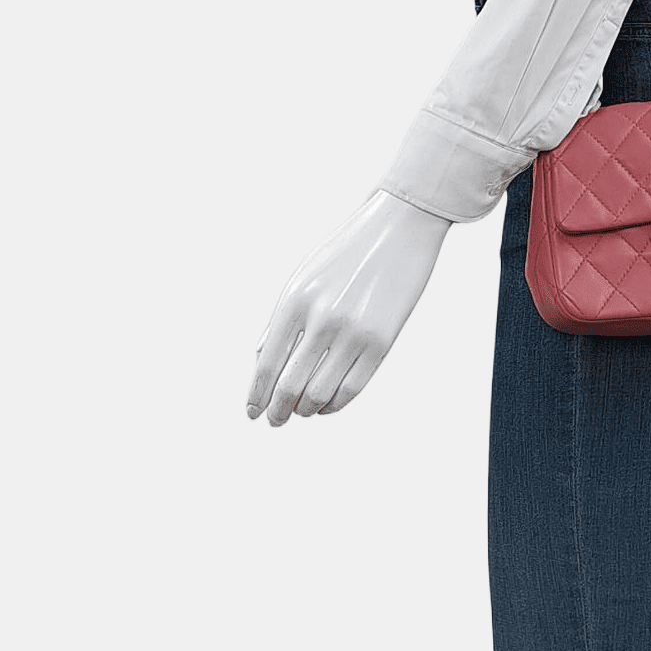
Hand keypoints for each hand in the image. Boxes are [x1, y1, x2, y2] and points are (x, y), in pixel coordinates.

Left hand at [248, 189, 452, 424]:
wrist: (398, 229)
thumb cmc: (346, 253)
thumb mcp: (304, 278)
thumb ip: (282, 320)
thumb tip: (263, 360)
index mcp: (295, 301)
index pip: (267, 364)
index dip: (257, 395)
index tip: (252, 412)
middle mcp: (322, 319)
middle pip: (290, 385)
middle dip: (278, 411)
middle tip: (275, 420)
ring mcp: (354, 332)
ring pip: (320, 393)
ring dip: (306, 410)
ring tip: (302, 411)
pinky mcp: (382, 342)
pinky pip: (353, 388)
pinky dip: (335, 404)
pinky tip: (327, 405)